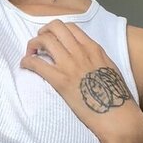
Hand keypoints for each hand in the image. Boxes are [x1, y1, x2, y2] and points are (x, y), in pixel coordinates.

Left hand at [19, 20, 142, 142]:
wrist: (117, 116)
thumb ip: (96, 60)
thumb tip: (86, 59)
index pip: (70, 27)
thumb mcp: (110, 69)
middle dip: (43, 32)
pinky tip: (25, 66)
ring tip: (30, 54)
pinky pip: (37, 63)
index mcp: (94, 48)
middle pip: (55, 27)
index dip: (56, 30)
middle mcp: (81, 52)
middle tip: (38, 44)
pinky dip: (27, 61)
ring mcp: (70, 65)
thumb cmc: (116, 97)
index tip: (51, 39)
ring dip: (33, 44)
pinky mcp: (60, 80)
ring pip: (44, 40)